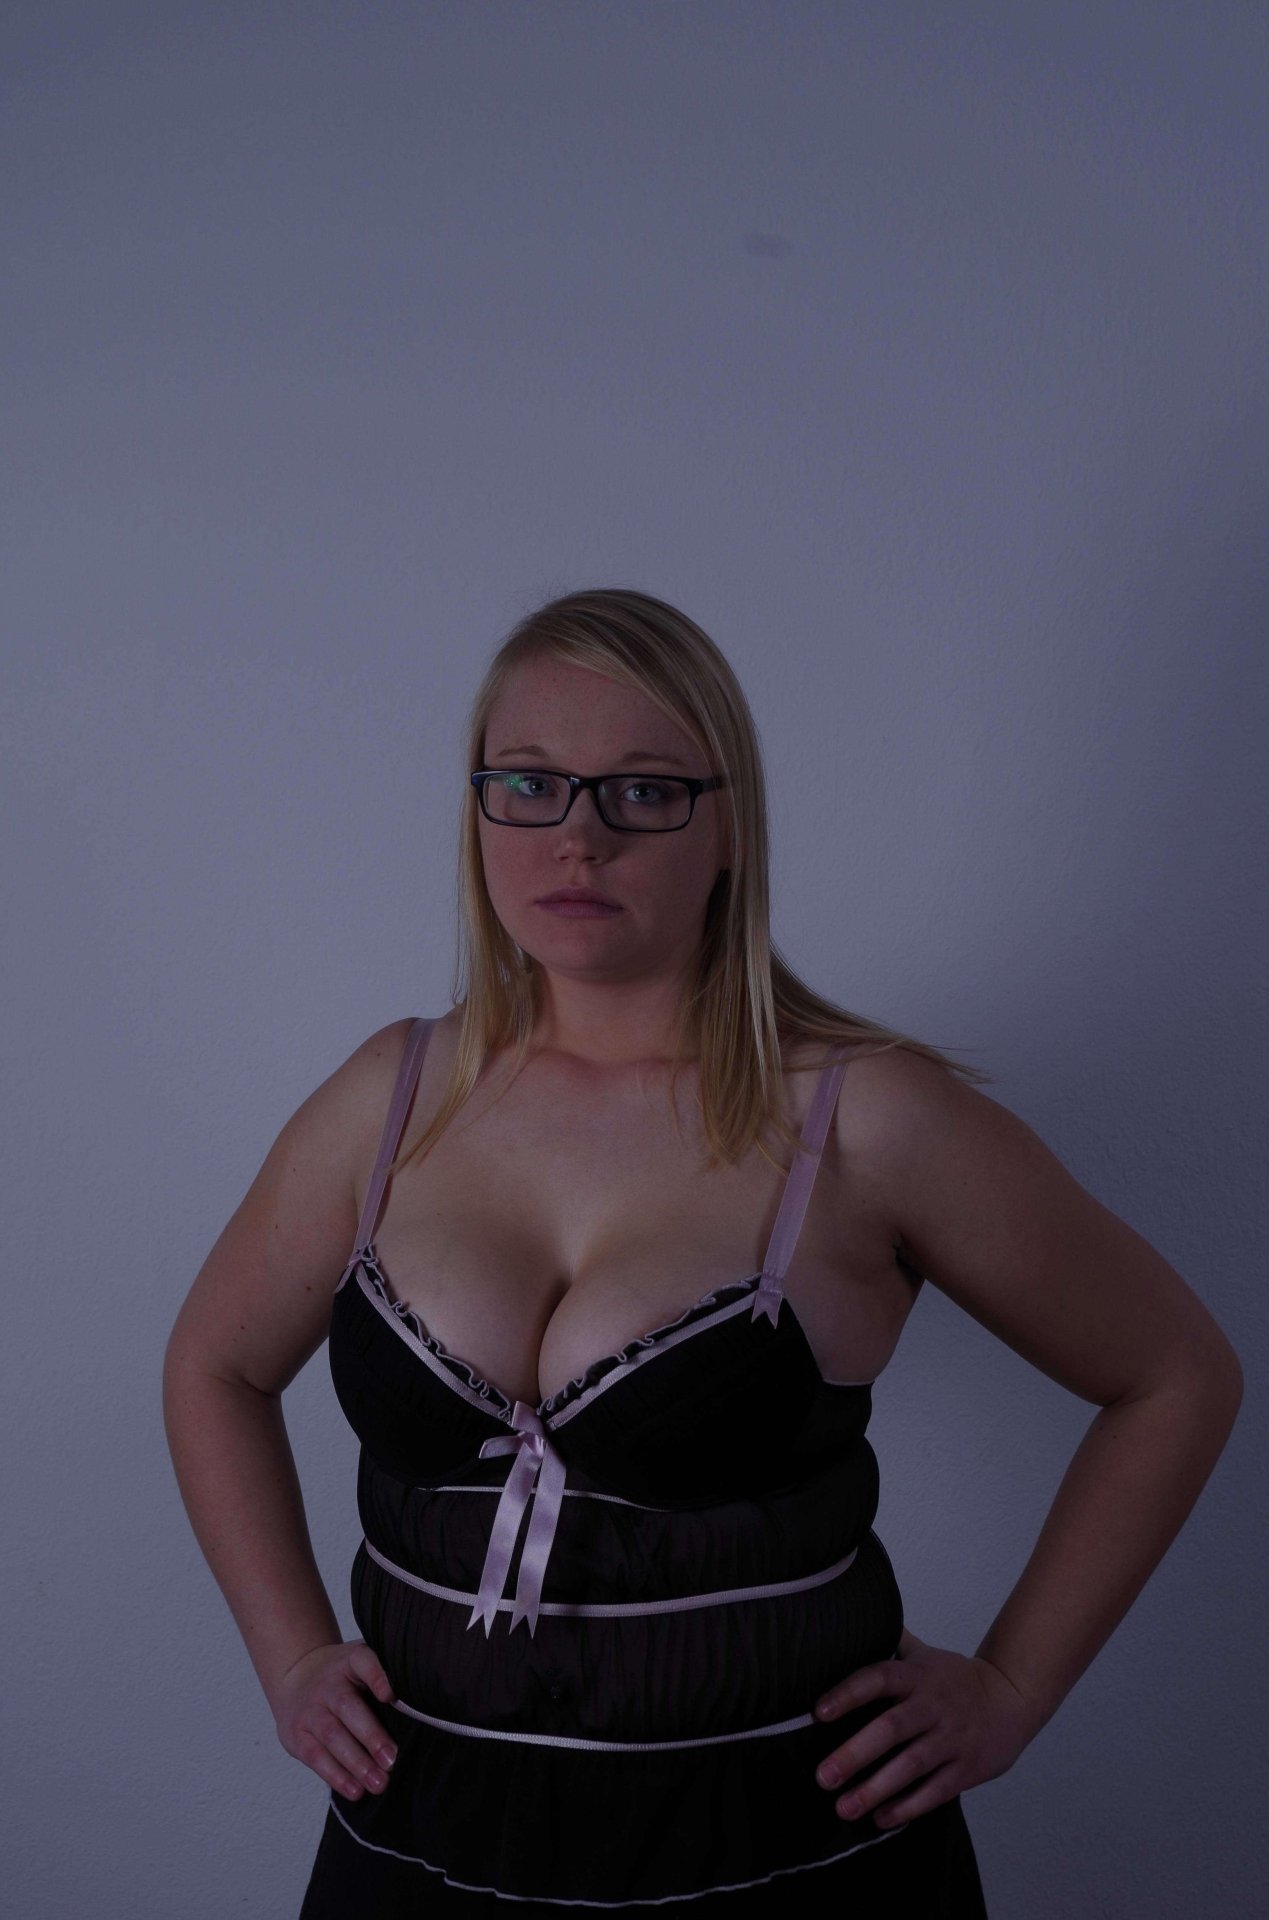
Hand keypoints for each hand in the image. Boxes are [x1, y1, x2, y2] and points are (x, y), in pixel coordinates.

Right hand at [268, 1639, 399, 1801]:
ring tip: (379, 1783)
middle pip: (347, 1707)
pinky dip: (337, 1776)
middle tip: (392, 1760)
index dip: (377, 1675)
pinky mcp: (297, 1735)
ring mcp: (310, 1710)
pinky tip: (356, 1791)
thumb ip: (385, 1679)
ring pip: (332, 1736)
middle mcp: (328, 1684)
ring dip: (357, 1763)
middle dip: (371, 1736)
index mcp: (350, 1661)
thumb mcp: (361, 1664)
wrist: (295, 1676)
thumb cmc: (343, 1677)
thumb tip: (420, 1712)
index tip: (391, 1695)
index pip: (363, 1661)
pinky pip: (316, 1757)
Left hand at [811, 1628, 1042, 1827]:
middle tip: (822, 1776)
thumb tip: (852, 1623)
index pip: (879, 1678)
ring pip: (911, 1765)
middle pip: (891, 1729)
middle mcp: (932, 1706)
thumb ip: (890, 1643)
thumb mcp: (925, 1654)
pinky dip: (908, 1807)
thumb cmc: (956, 1678)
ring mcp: (951, 1738)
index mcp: (917, 1675)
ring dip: (875, 1789)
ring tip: (843, 1808)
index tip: (819, 1712)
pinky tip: (881, 1818)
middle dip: (854, 1754)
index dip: (848, 1693)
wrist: (1013, 1697)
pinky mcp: (966, 1768)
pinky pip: (935, 1791)